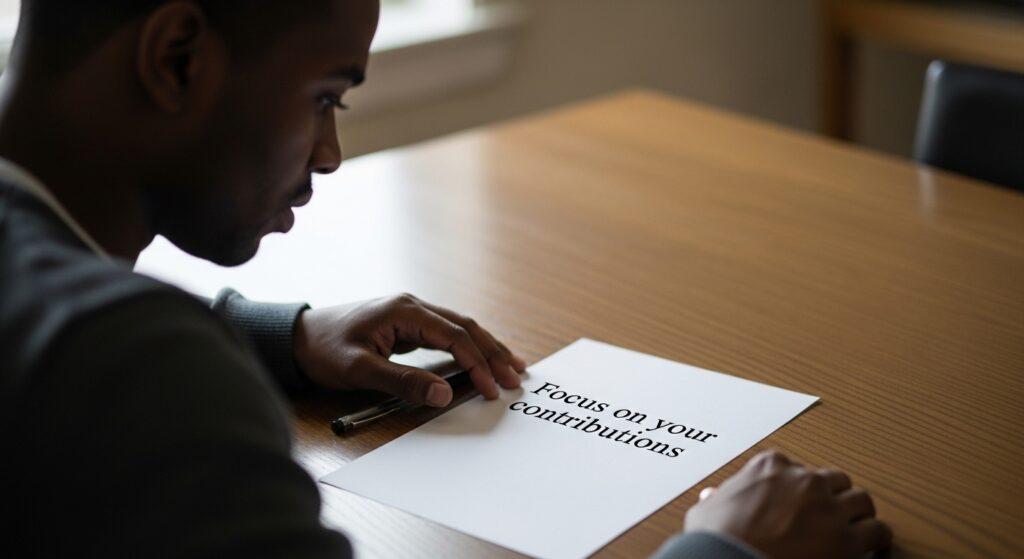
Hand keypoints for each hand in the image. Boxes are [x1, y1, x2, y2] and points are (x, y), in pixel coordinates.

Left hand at [293, 293, 526, 406]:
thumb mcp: (359, 370)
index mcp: (405, 310)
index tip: (492, 389)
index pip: (454, 336)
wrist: (297, 337)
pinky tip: (483, 358)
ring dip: (487, 347)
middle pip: (466, 327)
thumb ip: (402, 382)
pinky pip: (449, 333)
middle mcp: (413, 306)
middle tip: (517, 378)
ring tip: (514, 366)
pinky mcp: (408, 324)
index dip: (477, 363)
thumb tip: (443, 395)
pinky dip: (470, 346)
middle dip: (494, 353)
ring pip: (461, 327)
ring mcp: (412, 313)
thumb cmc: (324, 351)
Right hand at [684, 450, 891, 558]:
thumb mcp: (706, 511)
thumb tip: (711, 498)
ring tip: (856, 527)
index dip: (797, 486)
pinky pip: (877, 531)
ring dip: (858, 513)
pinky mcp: (847, 539)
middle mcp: (805, 480)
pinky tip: (872, 545)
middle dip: (833, 496)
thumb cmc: (717, 539)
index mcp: (771, 466)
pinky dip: (876, 538)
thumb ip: (716, 499)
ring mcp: (828, 508)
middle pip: (834, 479)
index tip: (795, 500)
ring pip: (861, 500)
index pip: (795, 466)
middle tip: (829, 513)